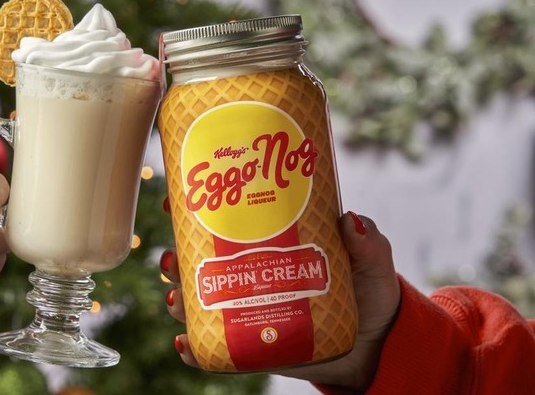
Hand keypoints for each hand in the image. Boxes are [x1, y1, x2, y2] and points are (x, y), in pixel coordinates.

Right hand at [161, 212, 400, 390]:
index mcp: (268, 243)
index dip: (193, 209)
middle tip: (172, 257)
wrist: (377, 346)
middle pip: (198, 262)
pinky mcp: (250, 347)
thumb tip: (351, 222)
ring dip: (179, 299)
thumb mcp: (371, 261)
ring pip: (198, 303)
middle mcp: (249, 274)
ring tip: (178, 299)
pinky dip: (194, 347)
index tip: (174, 201)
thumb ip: (367, 242)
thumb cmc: (367, 292)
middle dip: (175, 258)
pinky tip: (187, 343)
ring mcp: (246, 310)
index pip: (224, 222)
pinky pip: (213, 348)